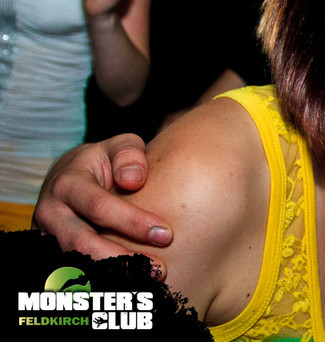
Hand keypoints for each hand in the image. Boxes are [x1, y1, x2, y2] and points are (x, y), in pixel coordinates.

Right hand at [32, 134, 171, 279]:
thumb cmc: (104, 162)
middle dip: (122, 260)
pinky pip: (73, 273)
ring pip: (76, 264)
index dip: (133, 222)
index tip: (166, 234)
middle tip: (159, 270)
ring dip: (113, 276)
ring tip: (148, 282)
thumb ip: (129, 155)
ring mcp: (47, 236)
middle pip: (82, 243)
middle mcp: (52, 212)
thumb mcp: (119, 146)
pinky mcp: (52, 252)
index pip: (99, 207)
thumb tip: (134, 180)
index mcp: (68, 183)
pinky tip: (130, 287)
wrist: (69, 175)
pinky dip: (101, 281)